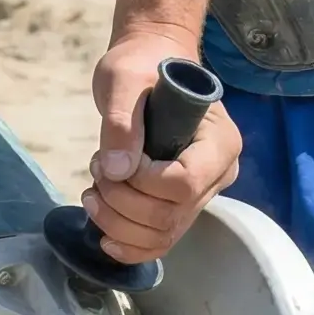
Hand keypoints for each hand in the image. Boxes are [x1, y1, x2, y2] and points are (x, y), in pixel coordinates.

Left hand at [84, 31, 241, 263]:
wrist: (146, 69)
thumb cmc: (140, 68)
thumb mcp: (123, 80)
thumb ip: (121, 122)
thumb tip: (117, 171)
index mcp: (219, 142)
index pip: (184, 184)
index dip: (143, 182)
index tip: (116, 155)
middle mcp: (218, 174)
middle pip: (170, 216)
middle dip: (121, 203)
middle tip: (97, 170)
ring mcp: (201, 195)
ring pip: (162, 235)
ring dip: (117, 224)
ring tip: (94, 191)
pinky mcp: (179, 207)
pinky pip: (159, 242)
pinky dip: (129, 246)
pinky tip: (104, 235)